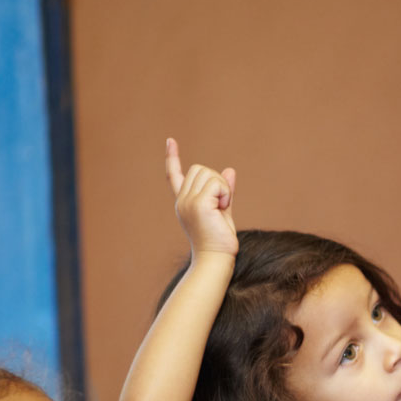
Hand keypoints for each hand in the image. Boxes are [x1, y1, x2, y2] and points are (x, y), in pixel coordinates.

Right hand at [165, 138, 238, 257]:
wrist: (216, 259)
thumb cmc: (220, 240)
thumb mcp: (223, 210)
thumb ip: (224, 191)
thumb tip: (229, 170)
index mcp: (184, 202)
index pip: (174, 175)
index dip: (172, 158)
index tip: (170, 141)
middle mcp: (182, 200)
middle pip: (200, 169)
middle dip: (217, 181)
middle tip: (222, 204)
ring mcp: (188, 202)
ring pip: (209, 174)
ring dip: (223, 188)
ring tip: (222, 209)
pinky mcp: (198, 204)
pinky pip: (217, 185)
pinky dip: (225, 194)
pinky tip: (223, 209)